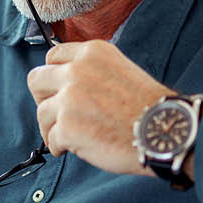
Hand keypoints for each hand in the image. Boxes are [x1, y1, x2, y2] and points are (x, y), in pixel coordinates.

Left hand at [26, 40, 169, 174]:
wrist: (166, 131)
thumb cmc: (148, 107)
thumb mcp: (120, 69)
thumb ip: (90, 71)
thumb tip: (62, 84)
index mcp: (91, 53)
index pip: (52, 57)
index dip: (52, 76)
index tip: (57, 90)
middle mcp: (77, 71)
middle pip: (35, 80)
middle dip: (43, 99)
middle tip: (56, 113)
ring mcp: (70, 98)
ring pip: (41, 113)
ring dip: (52, 127)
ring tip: (71, 137)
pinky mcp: (68, 126)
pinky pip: (50, 139)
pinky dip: (60, 146)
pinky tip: (74, 148)